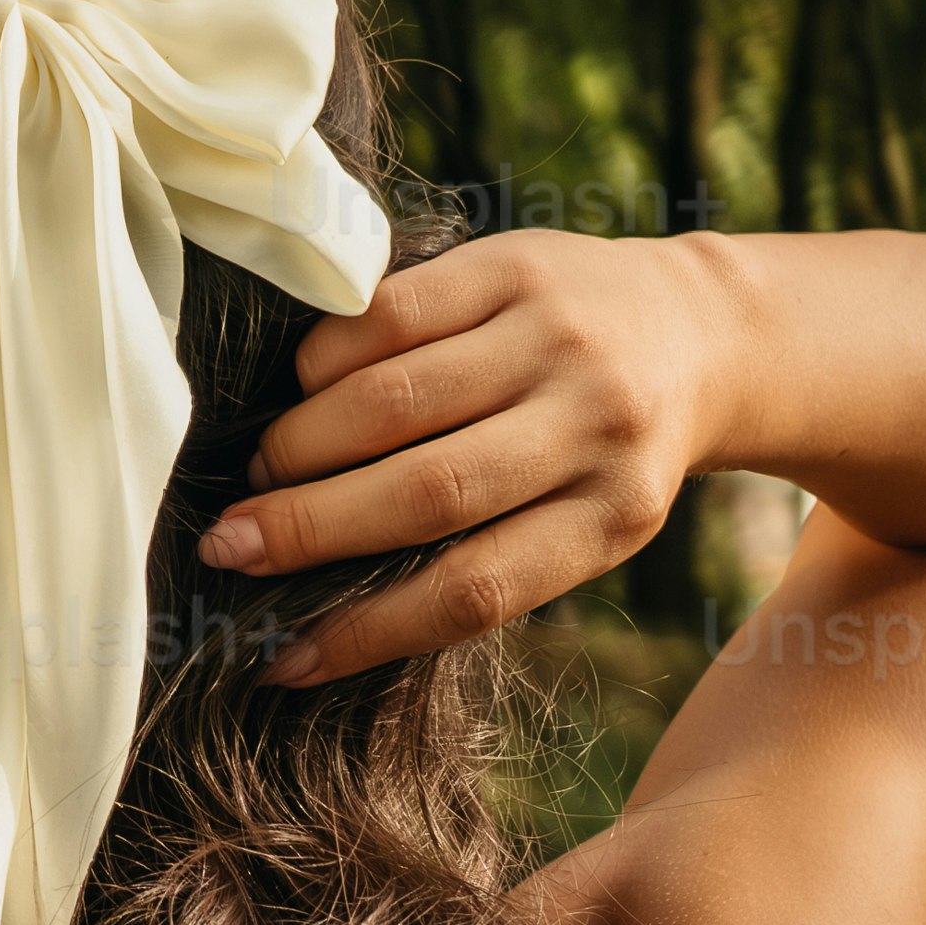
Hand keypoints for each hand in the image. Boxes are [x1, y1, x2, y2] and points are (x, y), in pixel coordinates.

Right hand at [195, 233, 725, 686]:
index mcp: (613, 515)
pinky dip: (326, 361)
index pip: (475, 589)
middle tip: (228, 550)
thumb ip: (490, 555)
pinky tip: (303, 389)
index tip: (285, 659)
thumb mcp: (586, 519)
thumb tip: (332, 617)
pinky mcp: (515, 266)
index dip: (368, 630)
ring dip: (303, 446)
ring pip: (395, 402)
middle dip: (309, 528)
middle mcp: (592, 424)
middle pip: (427, 494)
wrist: (697, 330)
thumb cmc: (612, 453)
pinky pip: (390, 315)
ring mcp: (553, 338)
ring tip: (262, 475)